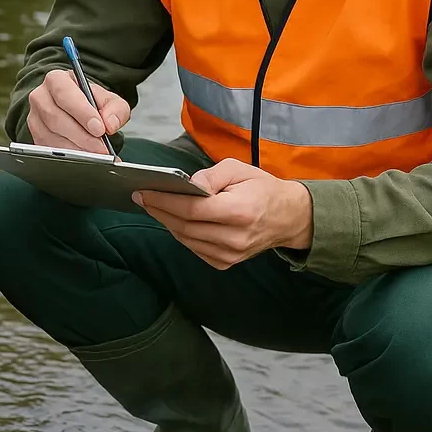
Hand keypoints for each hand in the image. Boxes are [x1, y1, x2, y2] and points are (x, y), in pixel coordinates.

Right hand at [27, 69, 129, 153]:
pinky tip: (84, 160)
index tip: (99, 128)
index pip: (64, 94)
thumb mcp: (108, 100)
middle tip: (101, 148)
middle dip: (81, 136)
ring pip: (50, 136)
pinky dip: (68, 157)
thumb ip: (115, 108)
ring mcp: (35, 119)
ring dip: (75, 149)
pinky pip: (48, 150)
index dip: (81, 112)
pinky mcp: (35, 137)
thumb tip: (110, 124)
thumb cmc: (89, 102)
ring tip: (95, 156)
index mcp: (56, 80)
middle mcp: (40, 97)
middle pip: (55, 117)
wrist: (76, 110)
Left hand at [132, 158, 312, 269]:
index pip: (191, 210)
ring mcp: (231, 255)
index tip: (143, 192)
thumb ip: (210, 176)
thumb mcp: (238, 169)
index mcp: (239, 212)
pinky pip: (195, 249)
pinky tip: (173, 220)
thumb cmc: (262, 189)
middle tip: (141, 197)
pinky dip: (181, 234)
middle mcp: (234, 238)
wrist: (289, 217)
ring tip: (153, 206)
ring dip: (166, 223)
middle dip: (159, 211)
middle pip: (185, 226)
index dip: (163, 201)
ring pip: (186, 239)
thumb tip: (185, 185)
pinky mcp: (227, 262)